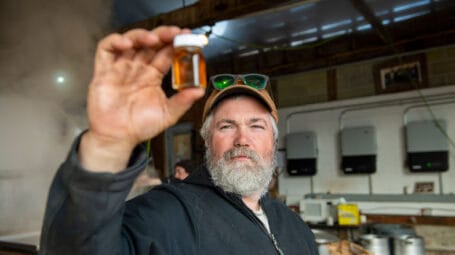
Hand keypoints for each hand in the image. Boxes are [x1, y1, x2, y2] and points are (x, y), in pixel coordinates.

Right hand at [80, 26, 204, 171]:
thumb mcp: (168, 114)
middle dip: (162, 35)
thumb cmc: (140, 127)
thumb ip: (183, 101)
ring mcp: (120, 68)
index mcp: (152, 76)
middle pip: (150, 44)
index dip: (175, 44)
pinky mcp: (103, 72)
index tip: (187, 38)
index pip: (165, 54)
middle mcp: (137, 69)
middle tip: (174, 33)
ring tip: (153, 39)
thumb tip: (200, 90)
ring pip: (130, 42)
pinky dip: (114, 41)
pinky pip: (105, 50)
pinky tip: (126, 43)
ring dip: (142, 36)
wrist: (118, 138)